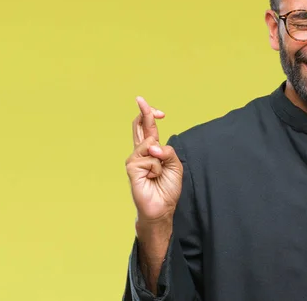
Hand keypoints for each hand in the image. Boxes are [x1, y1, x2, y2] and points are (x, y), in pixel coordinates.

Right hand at [125, 96, 182, 222]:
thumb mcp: (175, 165)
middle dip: (143, 112)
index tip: (159, 111)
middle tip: (140, 99)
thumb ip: (167, 151)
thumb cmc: (167, 187)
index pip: (148, 128)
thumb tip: (153, 145)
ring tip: (157, 173)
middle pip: (139, 126)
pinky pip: (148, 158)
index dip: (150, 115)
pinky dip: (155, 167)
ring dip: (159, 158)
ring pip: (149, 143)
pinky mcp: (131, 168)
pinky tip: (151, 177)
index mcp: (152, 149)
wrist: (162, 207)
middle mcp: (141, 152)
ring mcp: (134, 159)